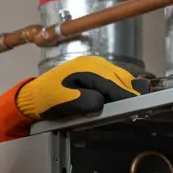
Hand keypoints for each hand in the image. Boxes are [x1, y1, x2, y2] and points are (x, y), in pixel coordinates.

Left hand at [16, 55, 142, 120]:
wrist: (34, 96)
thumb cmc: (48, 99)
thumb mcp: (64, 103)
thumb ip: (85, 102)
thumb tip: (102, 103)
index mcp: (87, 69)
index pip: (114, 83)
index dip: (127, 96)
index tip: (138, 106)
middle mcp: (94, 64)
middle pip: (121, 78)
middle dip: (129, 93)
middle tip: (138, 109)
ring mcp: (94, 67)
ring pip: (119, 78)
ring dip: (125, 90)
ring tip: (132, 105)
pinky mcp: (93, 72)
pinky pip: (112, 79)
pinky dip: (118, 88)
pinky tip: (120, 98)